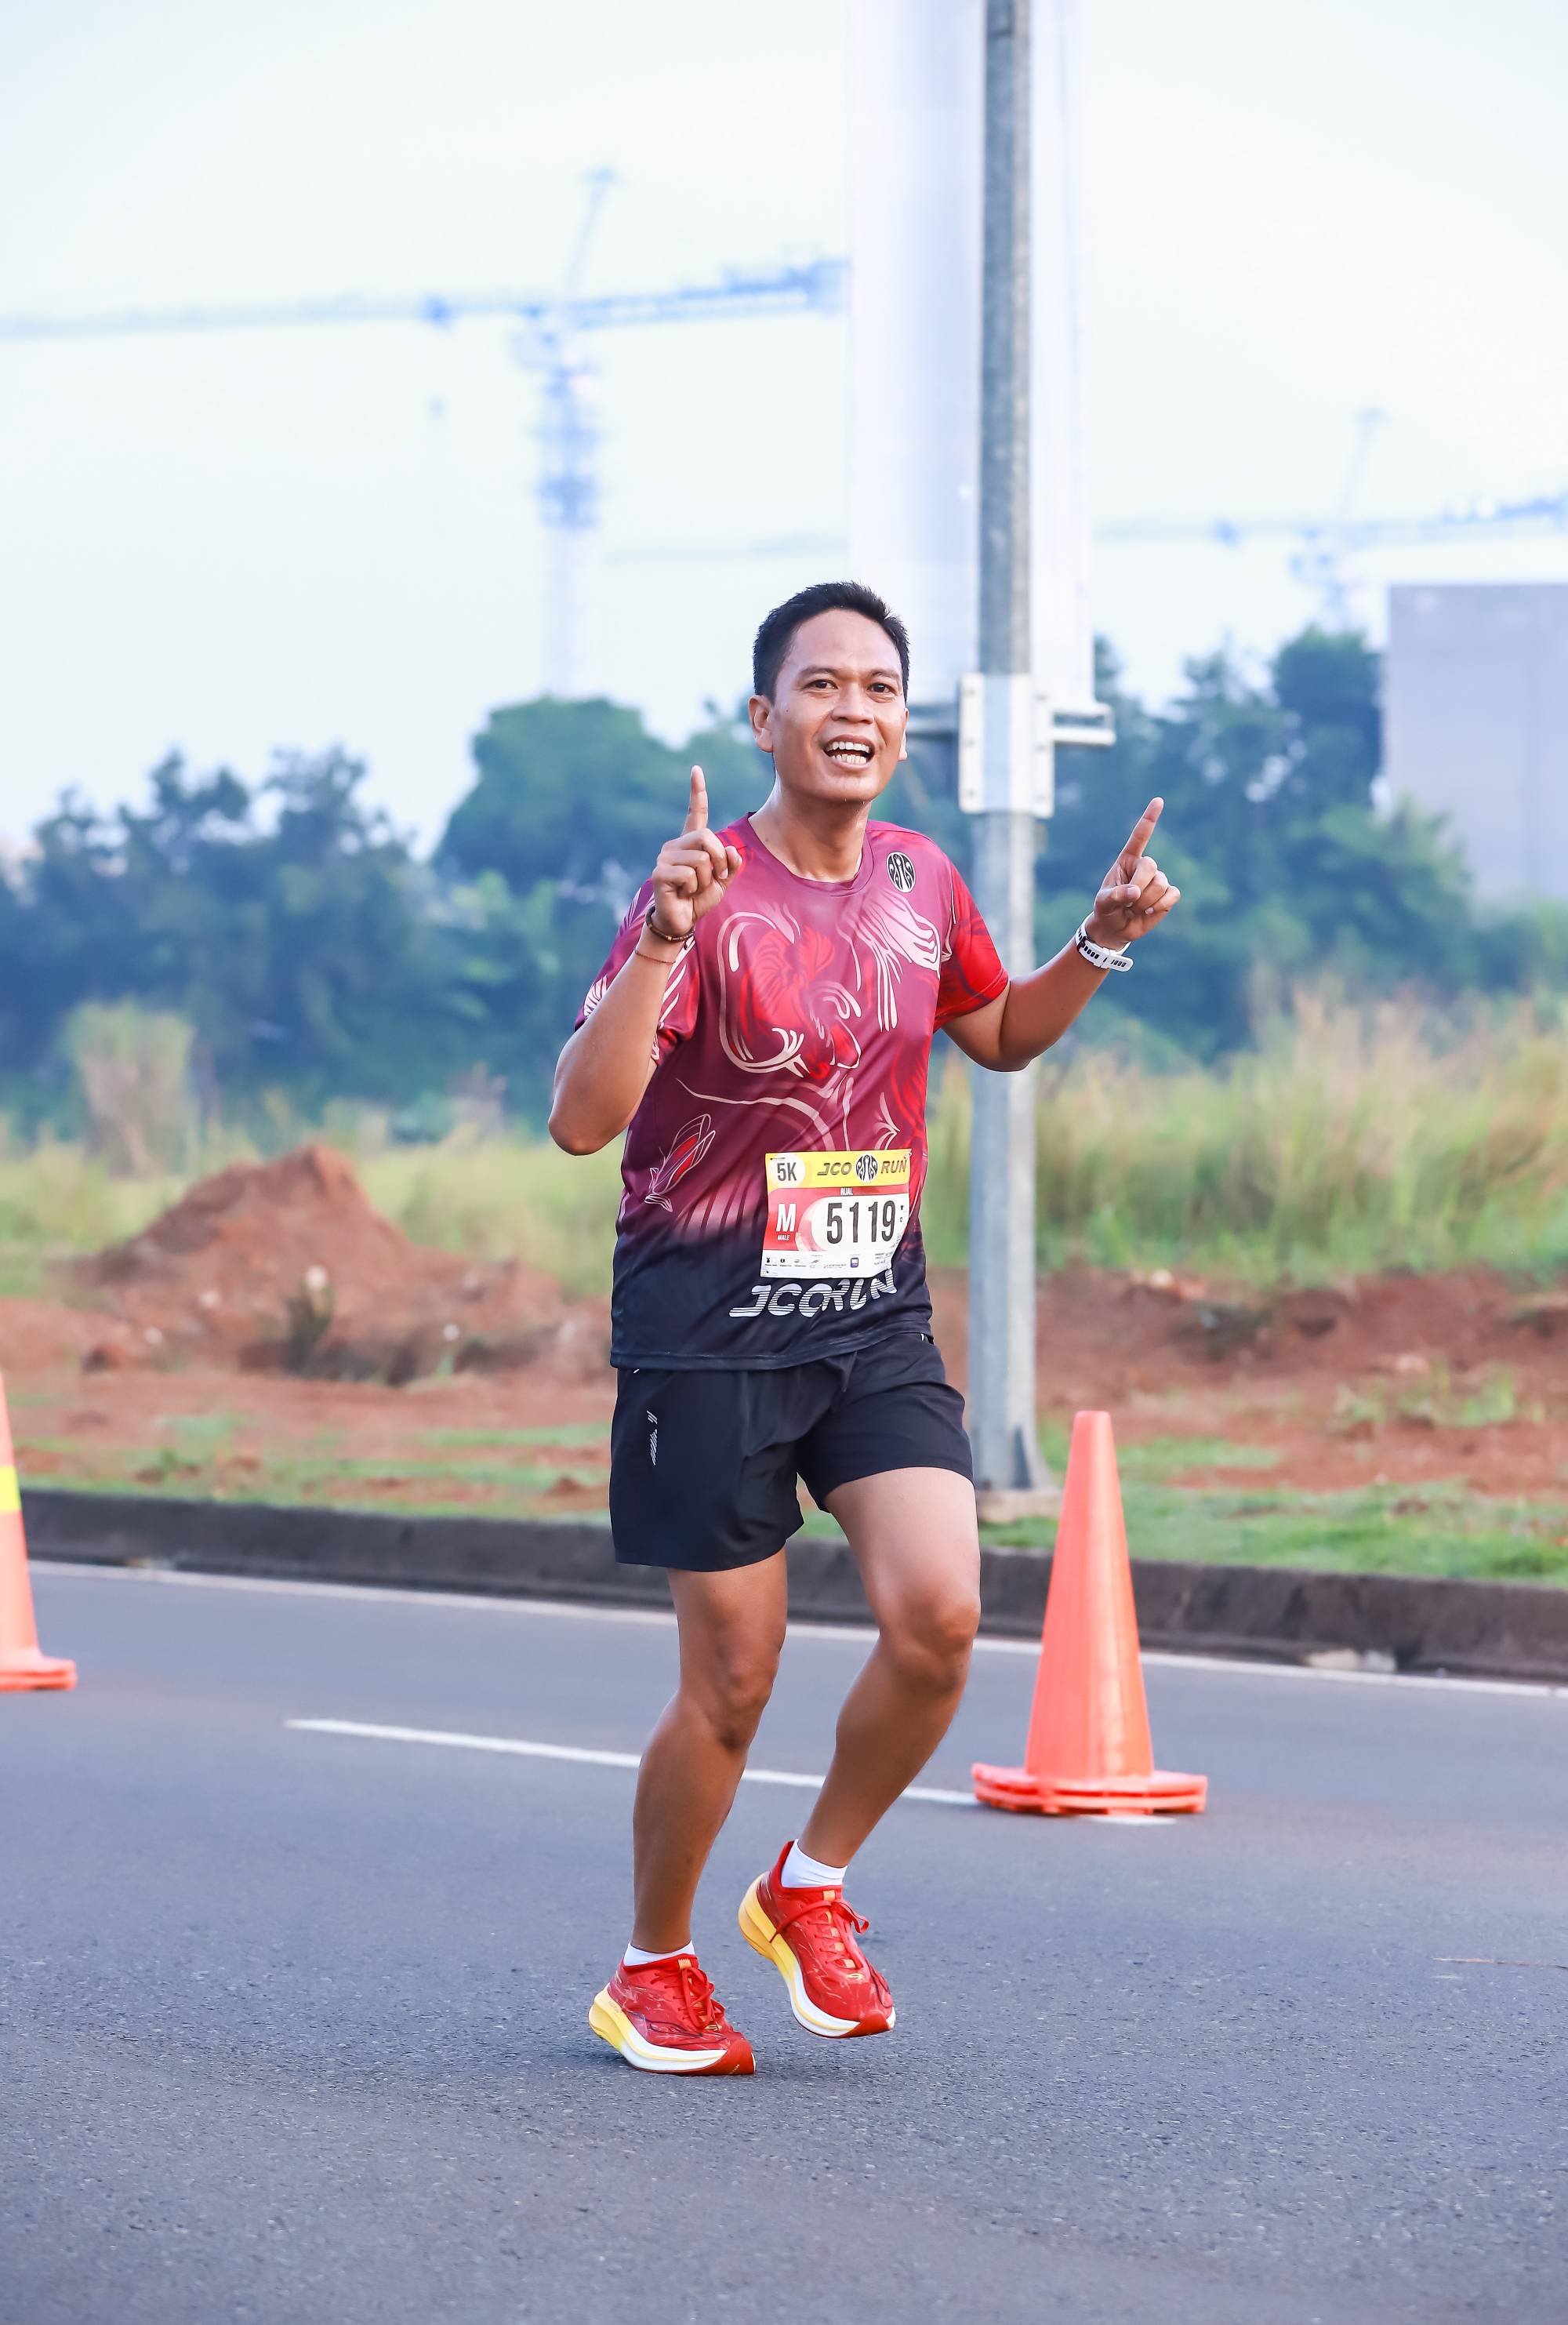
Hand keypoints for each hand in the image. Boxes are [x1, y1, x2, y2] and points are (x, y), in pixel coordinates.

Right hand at [646, 768, 742, 941]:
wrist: (682, 920)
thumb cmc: (699, 899)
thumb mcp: (723, 880)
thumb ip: (731, 864)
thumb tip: (732, 850)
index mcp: (690, 843)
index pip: (696, 814)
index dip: (697, 792)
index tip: (696, 770)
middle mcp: (675, 845)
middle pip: (707, 837)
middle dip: (719, 860)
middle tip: (714, 877)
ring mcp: (665, 858)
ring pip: (701, 859)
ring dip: (707, 880)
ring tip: (695, 889)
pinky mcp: (660, 873)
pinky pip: (690, 875)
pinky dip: (694, 888)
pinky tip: (684, 894)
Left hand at [1084, 797, 1180, 947]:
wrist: (1116, 928)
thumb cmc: (1107, 910)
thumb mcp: (1103, 903)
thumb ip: (1115, 895)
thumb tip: (1136, 891)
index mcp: (1127, 860)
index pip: (1139, 837)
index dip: (1149, 819)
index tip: (1159, 800)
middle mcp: (1144, 866)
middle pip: (1150, 866)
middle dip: (1139, 885)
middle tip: (1128, 900)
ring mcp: (1158, 879)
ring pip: (1160, 884)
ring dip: (1146, 901)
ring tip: (1135, 908)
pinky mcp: (1168, 894)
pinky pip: (1172, 895)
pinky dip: (1160, 906)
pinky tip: (1149, 912)